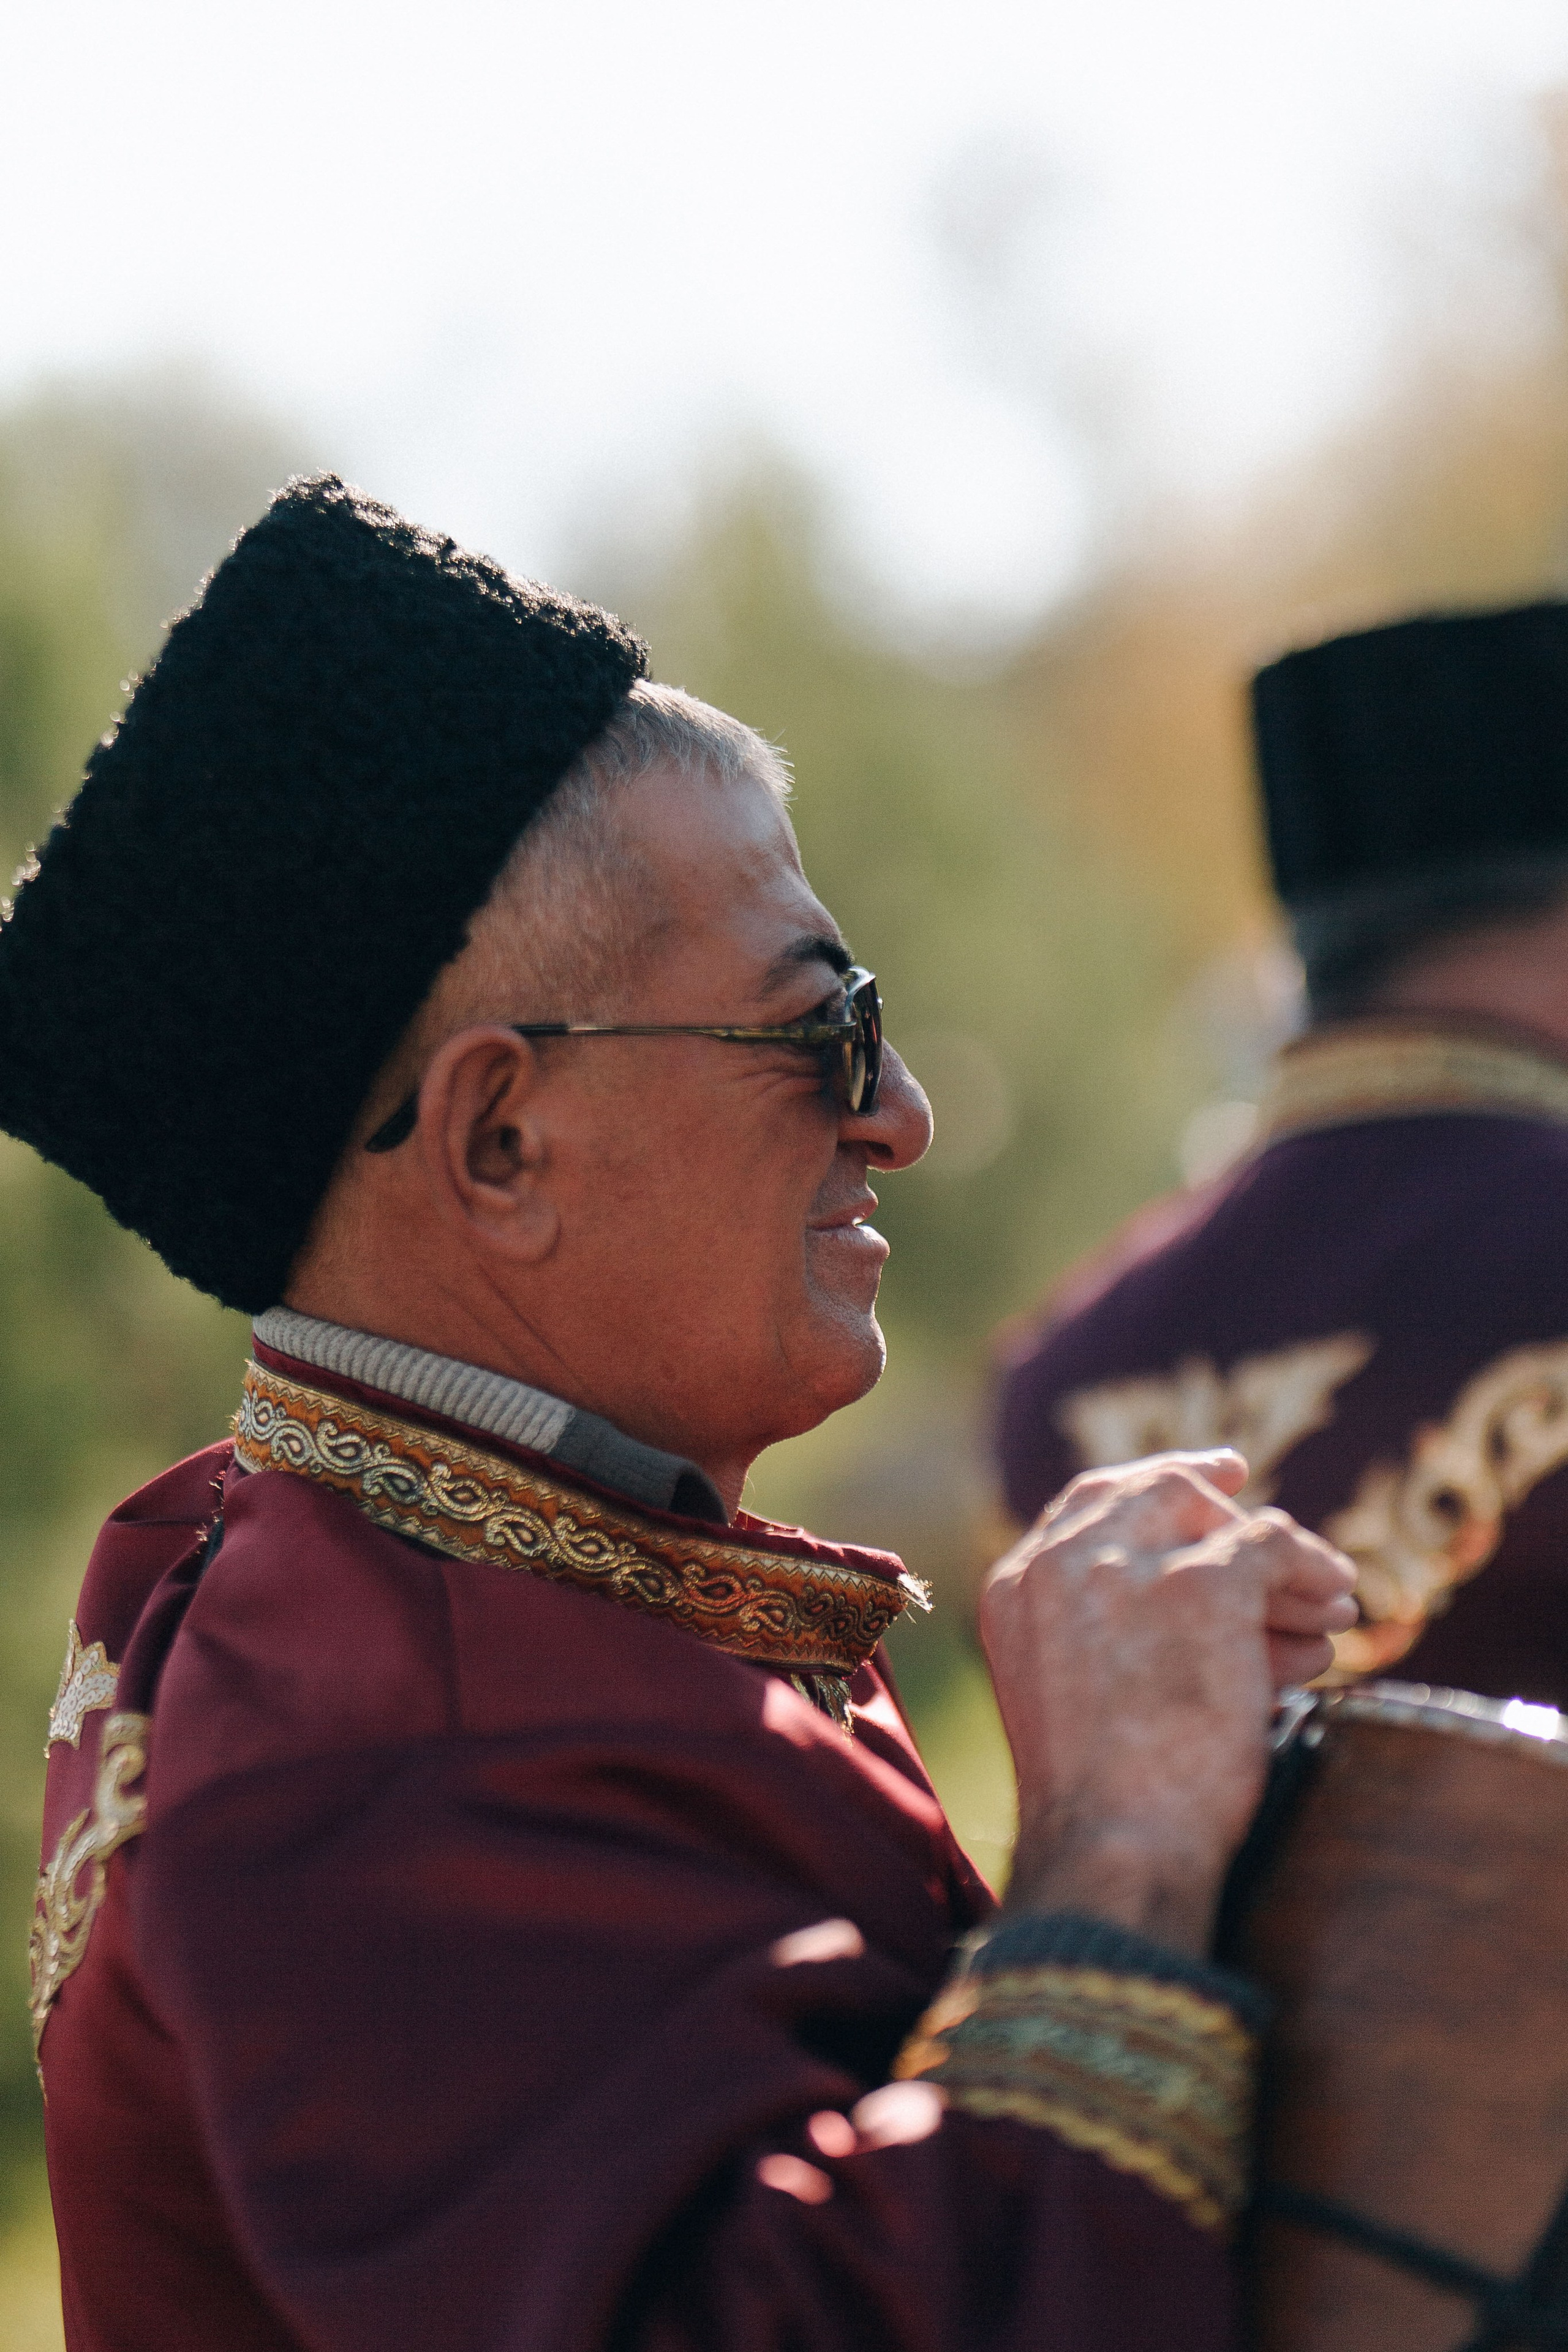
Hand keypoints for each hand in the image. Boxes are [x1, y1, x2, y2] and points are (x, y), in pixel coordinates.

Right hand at [978, 1449, 1355, 1955]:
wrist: (1116, 1851)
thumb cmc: (1104, 1812)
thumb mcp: (1069, 1700)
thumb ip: (1101, 1636)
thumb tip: (1206, 1597)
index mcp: (1014, 1590)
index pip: (1087, 1505)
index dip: (1154, 1485)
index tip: (1212, 1480)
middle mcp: (1059, 1561)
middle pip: (1154, 1492)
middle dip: (1222, 1503)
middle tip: (1275, 1523)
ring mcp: (1127, 1566)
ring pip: (1221, 1525)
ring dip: (1281, 1568)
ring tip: (1327, 1612)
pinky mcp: (1200, 1584)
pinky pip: (1271, 1545)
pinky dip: (1312, 1569)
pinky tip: (1338, 1602)